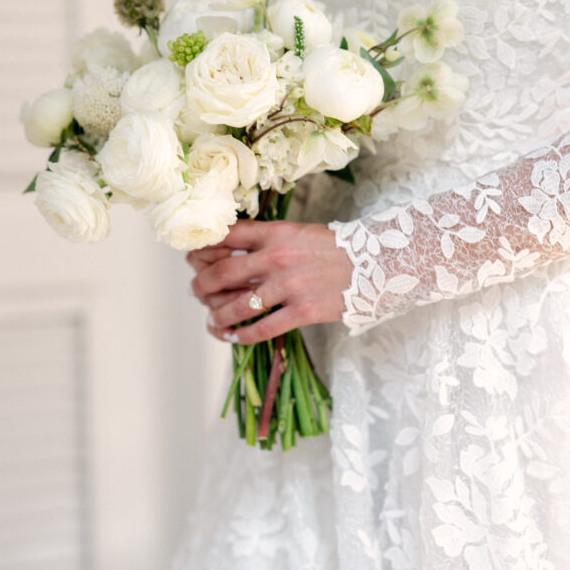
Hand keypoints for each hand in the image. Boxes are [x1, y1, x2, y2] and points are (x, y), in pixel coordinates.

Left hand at [187, 220, 352, 343]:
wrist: (377, 264)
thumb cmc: (335, 248)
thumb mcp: (298, 232)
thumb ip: (266, 239)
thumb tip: (229, 251)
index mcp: (274, 233)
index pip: (224, 236)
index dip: (201, 249)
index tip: (192, 258)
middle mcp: (276, 258)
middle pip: (221, 273)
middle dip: (201, 285)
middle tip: (196, 291)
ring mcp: (289, 287)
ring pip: (236, 306)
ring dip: (217, 315)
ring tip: (212, 319)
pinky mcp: (302, 312)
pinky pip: (261, 329)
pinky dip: (241, 336)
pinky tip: (233, 337)